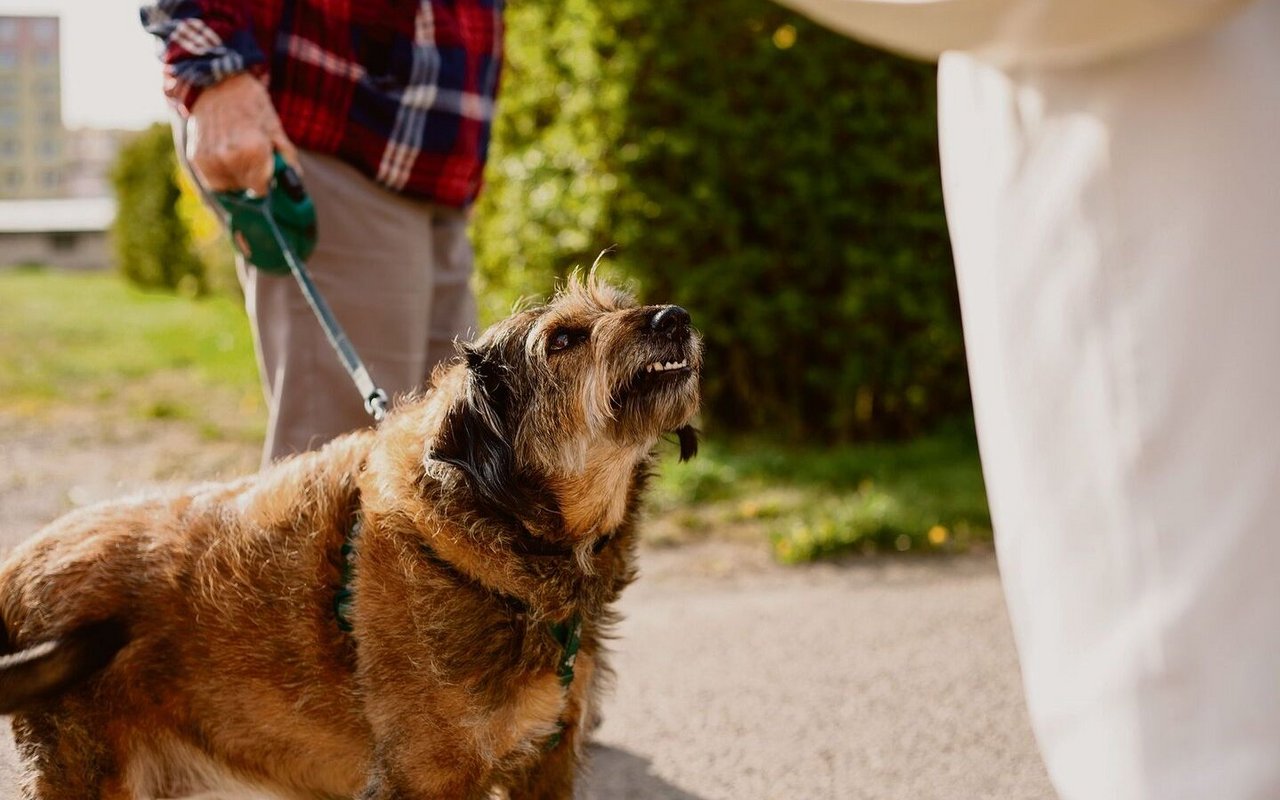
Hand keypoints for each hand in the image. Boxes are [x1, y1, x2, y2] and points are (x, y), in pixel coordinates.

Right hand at [185, 73, 299, 195]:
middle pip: (245, 189)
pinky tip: (227, 160)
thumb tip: (295, 181)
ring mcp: (209, 159)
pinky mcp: (195, 157)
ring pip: (227, 188)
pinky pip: (211, 181)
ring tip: (239, 159)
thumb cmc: (251, 104)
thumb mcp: (275, 127)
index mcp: (253, 151)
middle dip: (252, 181)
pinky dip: (221, 175)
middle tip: (254, 163)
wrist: (217, 82)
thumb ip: (287, 158)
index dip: (267, 184)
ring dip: (236, 180)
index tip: (268, 177)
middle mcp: (228, 158)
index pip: (261, 190)